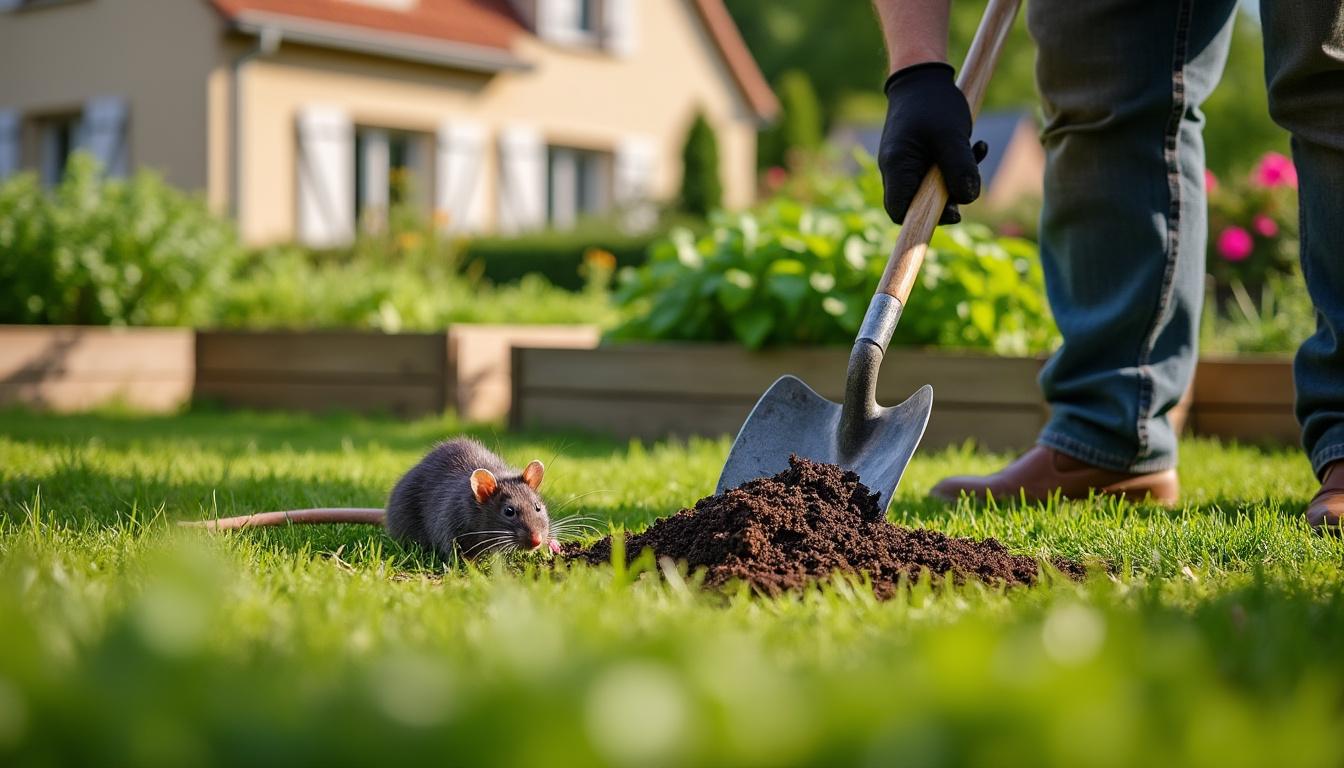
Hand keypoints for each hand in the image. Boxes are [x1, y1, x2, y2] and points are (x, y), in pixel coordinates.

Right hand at [878, 62, 987, 224]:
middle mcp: (898, 170)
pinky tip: (978, 145)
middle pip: (919, 204)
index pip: (900, 212)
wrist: (923, 76)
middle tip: (971, 180)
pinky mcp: (921, 157)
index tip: (953, 214)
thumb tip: (967, 200)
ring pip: (934, 189)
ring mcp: (909, 164)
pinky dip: (960, 165)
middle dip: (950, 198)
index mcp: (897, 167)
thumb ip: (960, 168)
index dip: (923, 220)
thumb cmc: (933, 103)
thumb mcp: (951, 135)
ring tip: (978, 150)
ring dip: (959, 177)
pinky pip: (940, 173)